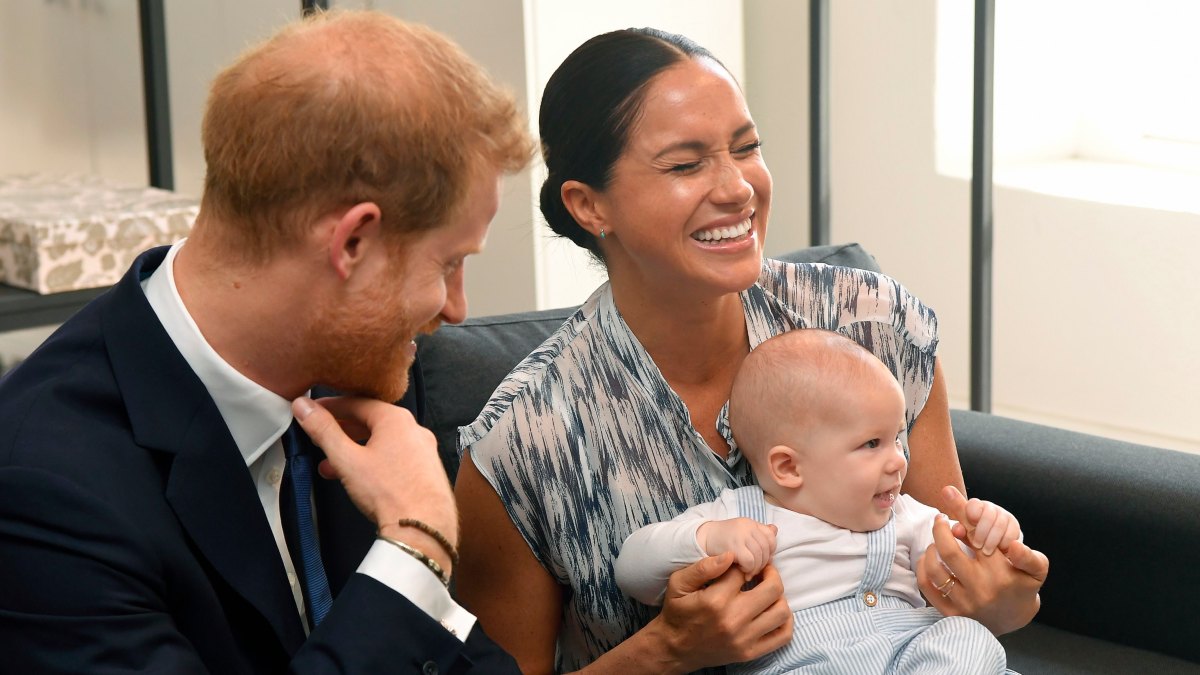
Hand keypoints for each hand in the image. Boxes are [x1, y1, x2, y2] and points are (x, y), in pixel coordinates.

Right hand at [292, 396, 457, 567]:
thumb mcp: (347, 459)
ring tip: (330, 465)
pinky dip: (372, 462)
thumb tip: (304, 407)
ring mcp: (423, 451)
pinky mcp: (426, 471)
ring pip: (381, 442)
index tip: (312, 410)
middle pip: (370, 422)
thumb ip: (323, 431)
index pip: (357, 403)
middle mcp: (414, 430)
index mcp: (396, 419)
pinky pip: (394, 458)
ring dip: (354, 450)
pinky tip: (356, 479)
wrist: (423, 529)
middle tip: (319, 436)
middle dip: (341, 430)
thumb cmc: (388, 492)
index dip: (330, 406)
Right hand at [650, 553, 792, 671]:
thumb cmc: (677, 612)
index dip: (745, 562)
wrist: (674, 648)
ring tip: (768, 590)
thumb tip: (730, 554)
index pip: (744, 571)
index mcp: (716, 600)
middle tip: (763, 570)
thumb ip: (703, 567)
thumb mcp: (678, 583)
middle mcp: (734, 619)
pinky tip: (774, 610)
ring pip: (781, 611)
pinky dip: (785, 622)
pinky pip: (782, 636)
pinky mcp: (750, 652)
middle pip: (772, 588)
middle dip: (771, 573)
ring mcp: (744, 638)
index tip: (742, 563)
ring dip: (779, 596)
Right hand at [697, 519, 776, 577]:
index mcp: (751, 523)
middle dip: (763, 563)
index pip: (771, 536)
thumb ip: (758, 532)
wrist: (701, 538)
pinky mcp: (733, 546)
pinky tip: (742, 571)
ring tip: (748, 573)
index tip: (762, 560)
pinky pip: (750, 561)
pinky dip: (748, 569)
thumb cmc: (723, 539)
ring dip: (755, 568)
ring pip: (759, 556)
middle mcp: (747, 526)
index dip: (770, 551)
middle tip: (755, 571)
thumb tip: (775, 530)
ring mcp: (740, 535)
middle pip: (766, 548)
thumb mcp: (742, 532)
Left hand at [917, 511, 1048, 634]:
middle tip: (940, 519)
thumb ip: (1029, 555)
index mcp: (1000, 573)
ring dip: (931, 548)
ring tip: (936, 540)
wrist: (1013, 620)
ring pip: (934, 569)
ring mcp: (964, 602)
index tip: (956, 509)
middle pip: (948, 551)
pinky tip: (930, 558)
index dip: (963, 519)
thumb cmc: (1023, 587)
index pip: (976, 538)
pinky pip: (927, 587)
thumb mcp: (1037, 570)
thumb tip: (1013, 545)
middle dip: (940, 529)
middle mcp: (980, 588)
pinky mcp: (951, 613)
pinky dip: (923, 567)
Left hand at [944, 486, 1021, 554]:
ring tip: (986, 551)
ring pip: (1000, 525)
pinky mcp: (1015, 526)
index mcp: (974, 507)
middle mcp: (990, 508)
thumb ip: (960, 531)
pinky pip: (1011, 534)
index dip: (972, 513)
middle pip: (988, 514)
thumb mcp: (964, 534)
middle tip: (977, 545)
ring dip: (992, 540)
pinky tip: (999, 551)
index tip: (970, 525)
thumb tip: (957, 530)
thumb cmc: (973, 539)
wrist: (993, 549)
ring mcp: (1004, 516)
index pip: (974, 504)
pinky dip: (1005, 543)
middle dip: (982, 531)